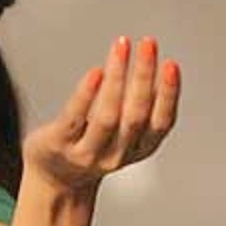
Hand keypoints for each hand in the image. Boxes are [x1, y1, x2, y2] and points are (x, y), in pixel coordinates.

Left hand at [22, 35, 181, 195]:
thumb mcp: (125, 133)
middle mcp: (116, 154)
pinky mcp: (60, 144)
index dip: (169, 94)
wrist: (55, 181)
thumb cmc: (92, 147)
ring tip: (121, 48)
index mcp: (139, 149)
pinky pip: (74, 118)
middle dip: (144, 76)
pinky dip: (87, 94)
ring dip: (117, 78)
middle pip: (135, 115)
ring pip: (108, 116)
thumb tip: (156, 66)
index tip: (170, 65)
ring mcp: (87, 153)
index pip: (161, 122)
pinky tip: (95, 73)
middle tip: (147, 45)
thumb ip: (141, 108)